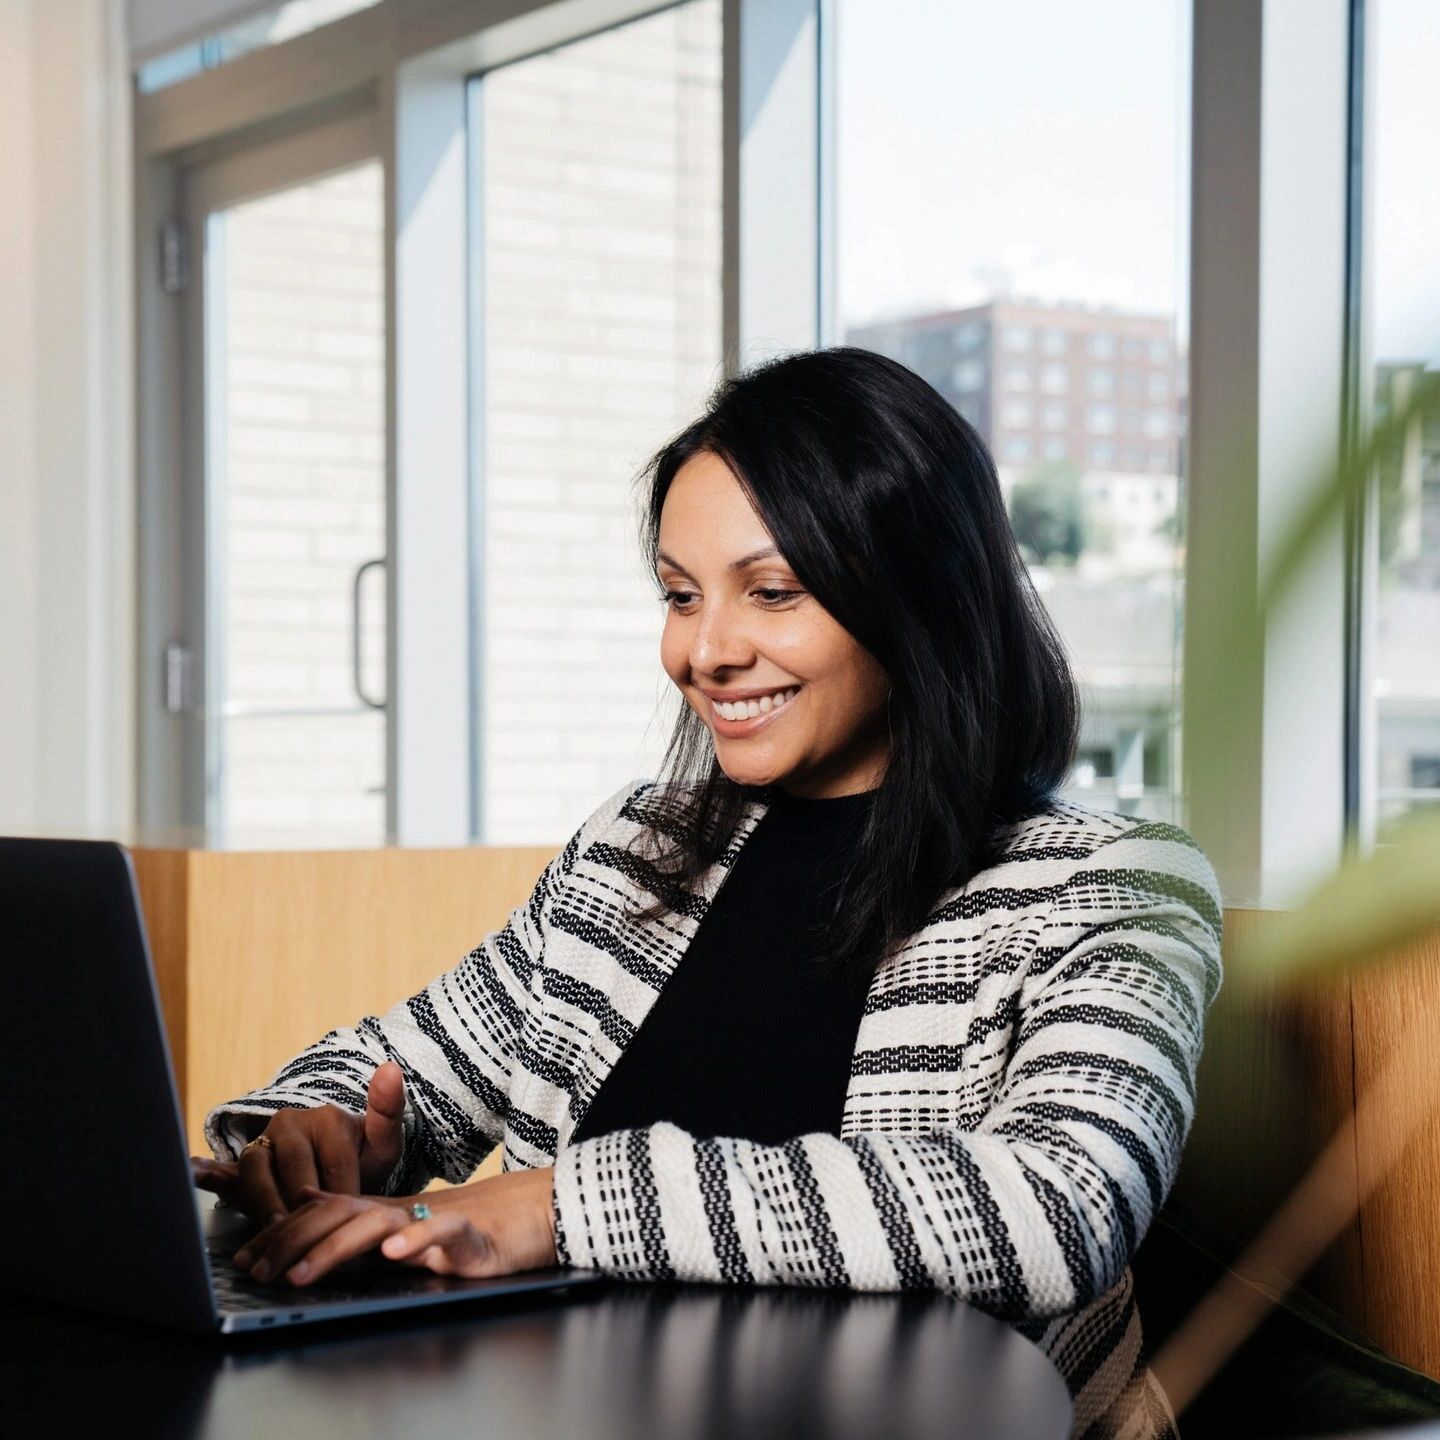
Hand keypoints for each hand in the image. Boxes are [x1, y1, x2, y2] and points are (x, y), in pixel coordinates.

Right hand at [191, 1061, 406, 1222]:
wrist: (337, 1168)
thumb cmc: (362, 1159)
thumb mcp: (383, 1142)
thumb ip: (389, 1111)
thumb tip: (391, 1067)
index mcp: (327, 1117)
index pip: (335, 1160)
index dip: (343, 1193)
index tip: (349, 1219)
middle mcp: (290, 1123)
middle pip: (295, 1168)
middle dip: (304, 1204)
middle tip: (312, 1236)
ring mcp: (263, 1143)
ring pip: (258, 1171)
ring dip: (265, 1202)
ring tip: (275, 1229)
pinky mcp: (242, 1165)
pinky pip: (223, 1168)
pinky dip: (207, 1172)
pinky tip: (193, 1174)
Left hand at [230, 1168, 557, 1287]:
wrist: (528, 1214)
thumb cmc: (463, 1224)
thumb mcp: (401, 1220)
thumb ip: (353, 1210)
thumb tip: (304, 1197)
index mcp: (382, 1211)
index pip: (324, 1213)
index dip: (282, 1234)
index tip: (247, 1261)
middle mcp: (401, 1212)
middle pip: (341, 1217)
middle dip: (294, 1244)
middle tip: (261, 1273)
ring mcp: (434, 1221)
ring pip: (379, 1227)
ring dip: (336, 1249)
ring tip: (303, 1274)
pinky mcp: (471, 1236)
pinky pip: (443, 1234)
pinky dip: (418, 1241)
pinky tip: (394, 1253)